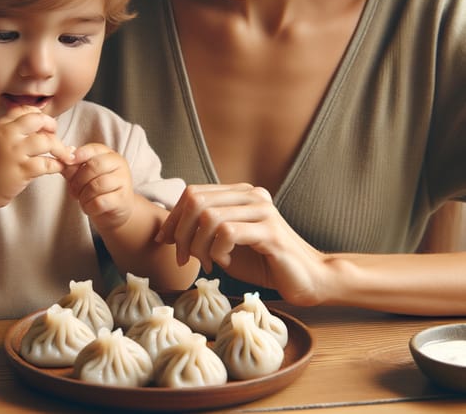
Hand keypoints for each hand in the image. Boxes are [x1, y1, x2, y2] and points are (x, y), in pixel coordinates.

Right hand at [0, 106, 73, 208]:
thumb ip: (10, 129)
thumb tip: (37, 122)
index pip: (25, 110)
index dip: (40, 116)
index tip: (45, 126)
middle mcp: (7, 135)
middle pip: (39, 120)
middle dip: (52, 126)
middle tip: (56, 136)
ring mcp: (14, 153)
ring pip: (46, 141)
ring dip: (60, 148)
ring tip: (64, 155)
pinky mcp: (21, 170)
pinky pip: (47, 164)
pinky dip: (58, 165)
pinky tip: (59, 167)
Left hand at [62, 143, 134, 230]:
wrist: (116, 210)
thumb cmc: (98, 189)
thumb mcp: (85, 174)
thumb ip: (74, 166)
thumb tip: (64, 157)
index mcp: (110, 155)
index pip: (93, 149)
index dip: (78, 155)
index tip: (68, 162)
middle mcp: (119, 165)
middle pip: (93, 166)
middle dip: (78, 180)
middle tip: (73, 190)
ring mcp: (123, 181)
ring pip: (95, 185)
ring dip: (83, 196)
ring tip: (82, 199)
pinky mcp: (122, 199)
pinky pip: (99, 202)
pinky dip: (89, 206)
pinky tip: (89, 207)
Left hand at [157, 184, 329, 305]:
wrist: (309, 280)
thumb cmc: (265, 264)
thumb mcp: (225, 245)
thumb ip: (202, 233)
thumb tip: (167, 230)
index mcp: (240, 193)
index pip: (193, 193)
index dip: (174, 217)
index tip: (164, 241)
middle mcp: (251, 194)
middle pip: (196, 201)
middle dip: (181, 231)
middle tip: (183, 258)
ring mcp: (262, 210)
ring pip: (209, 216)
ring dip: (198, 244)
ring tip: (205, 263)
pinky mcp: (270, 231)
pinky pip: (228, 232)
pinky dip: (216, 250)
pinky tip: (222, 263)